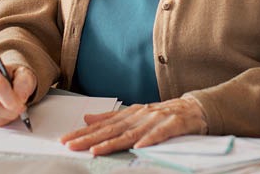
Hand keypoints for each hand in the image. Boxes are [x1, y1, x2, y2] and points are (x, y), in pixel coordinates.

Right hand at [0, 60, 36, 126]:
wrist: (9, 79)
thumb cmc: (15, 76)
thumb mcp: (25, 75)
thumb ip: (24, 84)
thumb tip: (19, 99)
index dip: (10, 100)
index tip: (21, 105)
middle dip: (8, 111)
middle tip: (19, 108)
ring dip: (4, 115)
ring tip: (12, 108)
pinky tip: (4, 110)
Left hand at [60, 96, 207, 155]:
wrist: (195, 109)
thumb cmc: (163, 114)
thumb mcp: (135, 114)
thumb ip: (111, 117)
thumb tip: (87, 118)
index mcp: (130, 114)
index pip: (102, 125)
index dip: (83, 133)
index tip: (65, 140)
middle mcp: (140, 116)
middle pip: (111, 130)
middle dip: (89, 138)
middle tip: (70, 146)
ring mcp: (156, 120)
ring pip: (131, 133)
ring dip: (113, 142)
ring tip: (95, 151)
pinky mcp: (174, 125)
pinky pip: (161, 134)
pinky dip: (150, 140)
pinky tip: (139, 147)